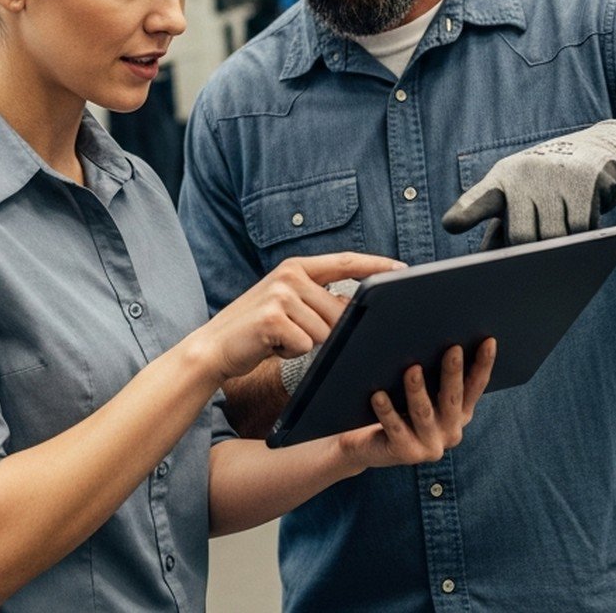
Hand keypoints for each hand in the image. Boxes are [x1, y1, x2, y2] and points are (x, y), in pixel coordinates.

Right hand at [188, 253, 402, 383]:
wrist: (213, 347)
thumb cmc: (256, 330)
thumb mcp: (289, 305)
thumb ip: (320, 300)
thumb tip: (357, 308)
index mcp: (296, 267)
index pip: (346, 262)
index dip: (376, 265)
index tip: (402, 268)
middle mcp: (290, 276)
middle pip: (339, 310)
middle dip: (327, 331)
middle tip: (294, 334)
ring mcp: (280, 295)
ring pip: (324, 332)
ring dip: (306, 343)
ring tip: (279, 338)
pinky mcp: (273, 319)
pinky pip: (306, 346)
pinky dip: (291, 353)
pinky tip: (271, 346)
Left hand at [333, 340, 495, 469]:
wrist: (372, 446)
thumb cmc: (400, 408)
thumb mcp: (423, 393)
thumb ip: (432, 374)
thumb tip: (435, 333)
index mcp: (460, 414)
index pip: (476, 387)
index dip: (483, 364)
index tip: (489, 341)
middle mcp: (450, 431)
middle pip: (452, 398)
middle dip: (453, 373)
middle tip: (453, 349)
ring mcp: (430, 445)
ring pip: (423, 413)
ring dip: (418, 390)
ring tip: (412, 369)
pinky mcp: (406, 453)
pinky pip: (395, 428)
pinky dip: (387, 411)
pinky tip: (378, 395)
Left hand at [441, 120, 615, 244]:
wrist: (592, 151)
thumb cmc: (542, 187)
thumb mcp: (516, 202)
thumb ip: (499, 234)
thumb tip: (490, 268)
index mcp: (501, 180)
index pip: (479, 200)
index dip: (466, 212)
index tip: (451, 225)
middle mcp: (524, 173)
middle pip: (521, 237)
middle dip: (529, 251)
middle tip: (537, 249)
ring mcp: (556, 174)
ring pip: (555, 238)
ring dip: (559, 247)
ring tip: (562, 232)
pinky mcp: (585, 179)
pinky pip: (582, 229)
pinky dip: (582, 236)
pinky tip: (582, 222)